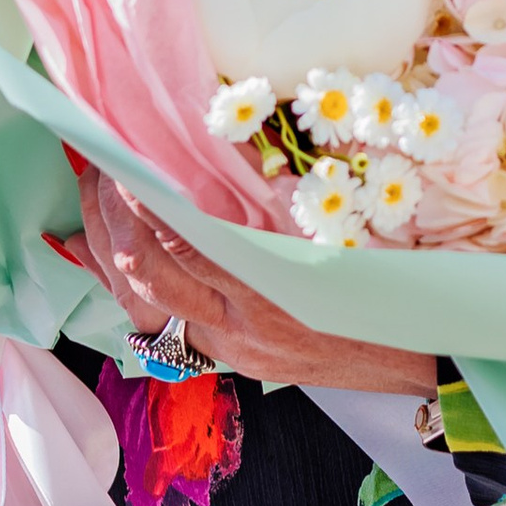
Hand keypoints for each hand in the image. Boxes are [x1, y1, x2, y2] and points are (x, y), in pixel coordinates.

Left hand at [61, 159, 434, 396]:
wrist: (415, 352)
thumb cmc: (387, 281)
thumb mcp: (336, 231)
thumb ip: (274, 202)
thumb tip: (220, 148)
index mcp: (271, 287)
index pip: (186, 243)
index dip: (146, 204)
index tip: (123, 160)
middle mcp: (241, 325)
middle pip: (149, 275)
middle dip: (109, 219)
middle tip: (93, 167)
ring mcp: (232, 347)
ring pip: (143, 305)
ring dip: (108, 251)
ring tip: (90, 202)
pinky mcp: (232, 357)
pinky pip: (162, 322)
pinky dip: (129, 284)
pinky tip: (100, 254)